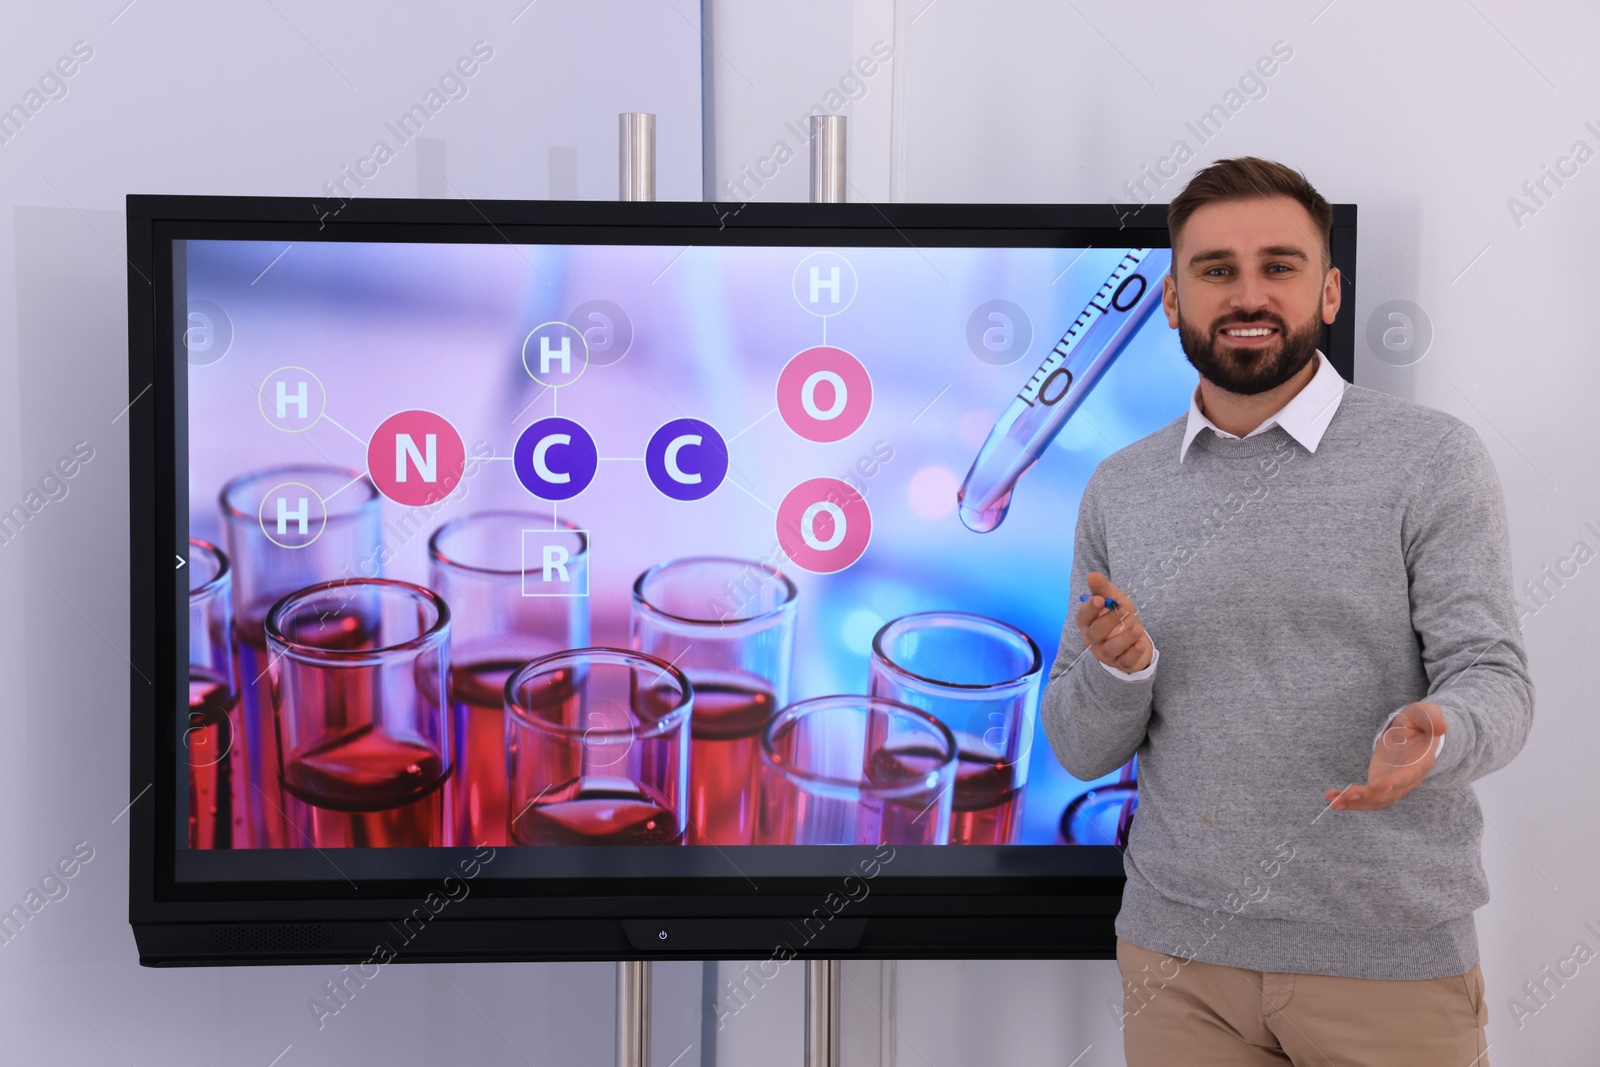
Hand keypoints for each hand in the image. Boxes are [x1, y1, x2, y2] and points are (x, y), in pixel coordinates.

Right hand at [1076, 572, 1152, 673]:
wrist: (1135, 637)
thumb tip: (1092, 575)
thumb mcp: (1113, 599)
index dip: (1090, 609)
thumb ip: (1103, 588)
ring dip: (1124, 639)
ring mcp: (1107, 653)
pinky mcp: (1121, 663)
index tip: (1100, 600)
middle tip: (1122, 609)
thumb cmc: (1119, 616)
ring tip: (1137, 628)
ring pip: (1111, 649)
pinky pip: (1125, 661)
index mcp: (1088, 623)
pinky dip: (1133, 653)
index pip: (1083, 617)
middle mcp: (1094, 639)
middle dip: (1108, 621)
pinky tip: (1140, 643)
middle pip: (1096, 633)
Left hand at [1324, 702, 1447, 810]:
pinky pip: (1365, 798)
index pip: (1408, 776)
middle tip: (1348, 794)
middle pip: (1389, 794)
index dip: (1396, 782)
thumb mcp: (1425, 715)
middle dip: (1368, 796)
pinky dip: (1348, 800)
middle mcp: (1407, 780)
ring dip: (1354, 803)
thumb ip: (1431, 720)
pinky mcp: (1379, 785)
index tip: (1381, 784)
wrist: (1416, 732)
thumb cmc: (1421, 722)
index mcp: (1420, 763)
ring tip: (1333, 802)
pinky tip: (1332, 798)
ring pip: (1375, 801)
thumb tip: (1443, 726)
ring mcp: (1393, 785)